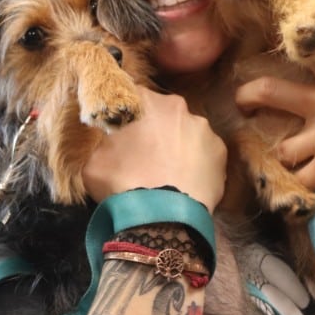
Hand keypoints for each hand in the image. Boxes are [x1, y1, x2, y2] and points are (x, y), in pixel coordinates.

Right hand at [82, 86, 226, 210]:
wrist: (162, 217)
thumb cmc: (122, 184)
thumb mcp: (93, 161)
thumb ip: (102, 142)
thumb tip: (107, 142)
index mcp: (144, 101)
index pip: (133, 97)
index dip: (128, 115)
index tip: (124, 133)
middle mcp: (177, 106)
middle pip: (164, 113)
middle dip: (156, 129)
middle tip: (147, 155)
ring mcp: (203, 128)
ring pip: (187, 132)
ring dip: (178, 146)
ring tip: (169, 172)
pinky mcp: (221, 151)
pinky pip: (205, 153)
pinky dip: (197, 164)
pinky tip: (187, 182)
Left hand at [233, 68, 314, 207]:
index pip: (297, 63)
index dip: (278, 67)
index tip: (263, 77)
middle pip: (267, 93)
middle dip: (248, 99)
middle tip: (243, 106)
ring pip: (284, 150)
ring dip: (293, 160)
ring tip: (312, 164)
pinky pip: (302, 180)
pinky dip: (309, 186)